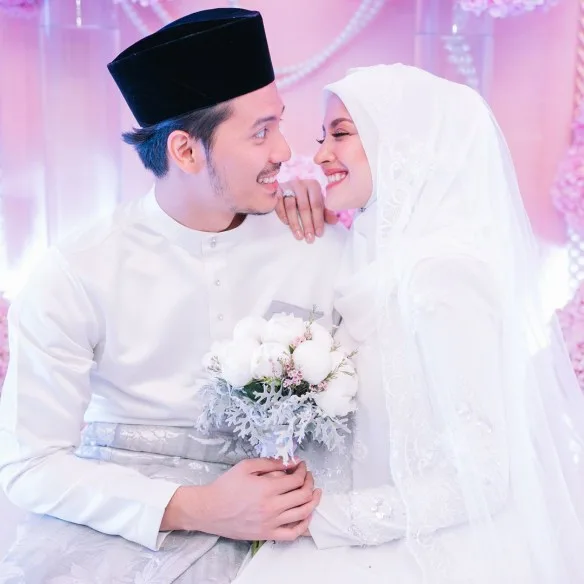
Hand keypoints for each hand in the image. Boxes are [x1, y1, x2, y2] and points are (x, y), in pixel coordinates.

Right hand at [163, 458, 320, 541]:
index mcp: (267, 488)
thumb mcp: (246, 466)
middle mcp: (272, 507)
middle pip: (303, 495)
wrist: (210, 510)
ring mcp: (271, 523)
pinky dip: (304, 525)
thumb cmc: (226, 486)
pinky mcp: (267, 534)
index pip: (296, 479)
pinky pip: (292, 534)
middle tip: (308, 476)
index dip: (303, 470)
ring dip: (313, 501)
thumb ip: (270, 463)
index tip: (301, 465)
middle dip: (310, 482)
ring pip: (302, 514)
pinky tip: (306, 515)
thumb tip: (289, 461)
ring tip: (315, 492)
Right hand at [275, 178, 338, 242]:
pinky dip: (282, 214)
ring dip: (295, 223)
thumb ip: (325, 212)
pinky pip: (278, 204)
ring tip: (299, 236)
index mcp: (313, 186)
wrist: (287, 185)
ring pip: (291, 207)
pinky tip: (286, 224)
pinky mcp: (276, 191)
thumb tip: (334, 221)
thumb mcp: (316, 201)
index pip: (317, 205)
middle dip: (307, 224)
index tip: (319, 234)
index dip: (318, 220)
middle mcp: (300, 184)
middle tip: (309, 239)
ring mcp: (287, 187)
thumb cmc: (306, 196)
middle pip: (304, 207)